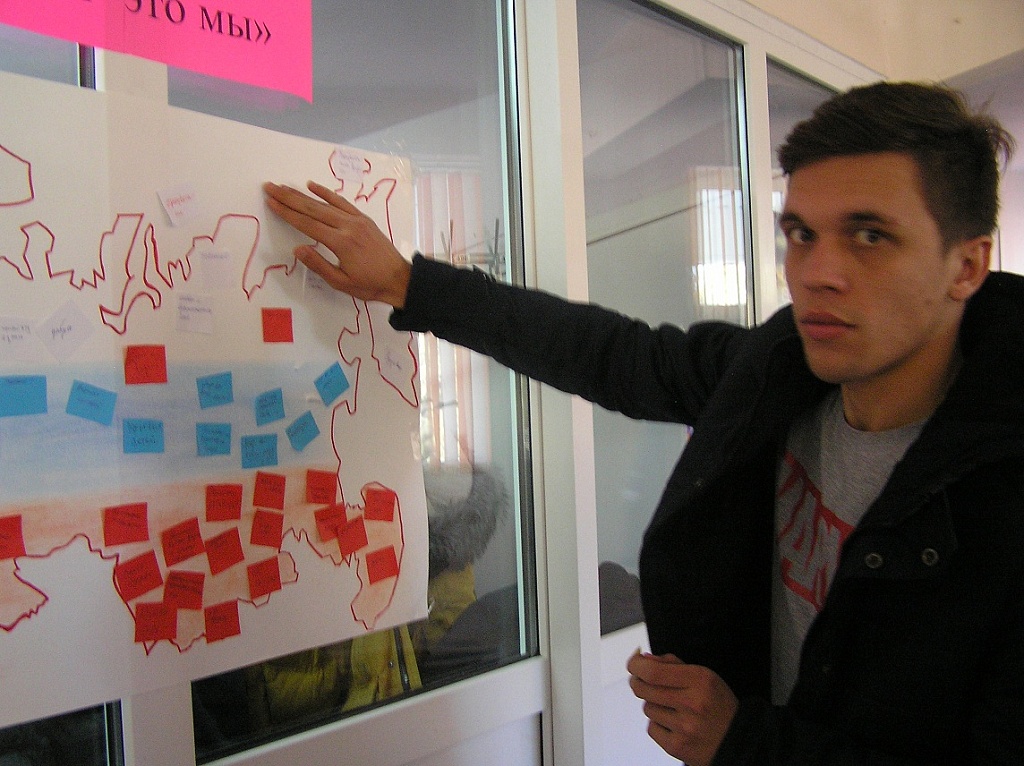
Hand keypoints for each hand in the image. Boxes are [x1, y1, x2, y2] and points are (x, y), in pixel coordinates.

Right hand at [262, 180, 411, 306]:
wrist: (399, 279)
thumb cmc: (369, 285)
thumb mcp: (341, 282)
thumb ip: (318, 265)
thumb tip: (297, 249)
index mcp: (341, 243)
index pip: (307, 224)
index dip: (287, 213)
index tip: (271, 202)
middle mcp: (348, 226)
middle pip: (312, 208)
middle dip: (288, 198)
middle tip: (270, 187)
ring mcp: (357, 220)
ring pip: (325, 203)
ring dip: (302, 194)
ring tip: (284, 186)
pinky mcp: (363, 218)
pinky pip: (342, 202)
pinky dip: (326, 193)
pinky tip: (312, 185)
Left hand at [627, 652, 737, 765]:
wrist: (738, 742)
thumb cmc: (719, 706)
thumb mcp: (705, 677)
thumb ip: (673, 665)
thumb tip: (644, 659)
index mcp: (700, 680)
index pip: (653, 671)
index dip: (636, 664)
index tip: (635, 662)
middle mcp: (692, 703)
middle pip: (643, 688)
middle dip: (639, 681)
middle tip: (644, 681)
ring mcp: (684, 727)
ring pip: (647, 708)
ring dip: (654, 704)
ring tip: (672, 707)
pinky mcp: (677, 747)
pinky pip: (651, 728)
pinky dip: (658, 724)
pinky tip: (673, 723)